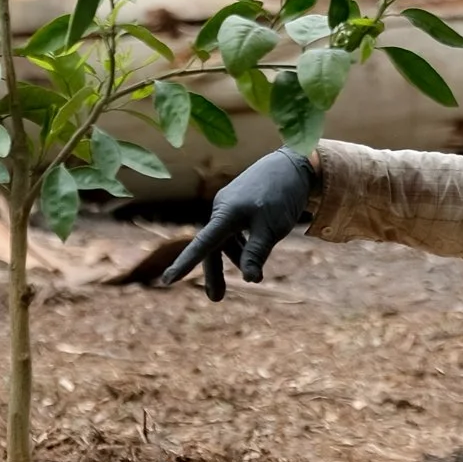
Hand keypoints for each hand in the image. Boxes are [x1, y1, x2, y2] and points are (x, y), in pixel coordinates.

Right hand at [157, 150, 312, 301]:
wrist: (295, 162)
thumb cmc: (283, 194)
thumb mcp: (273, 228)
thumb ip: (257, 253)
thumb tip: (250, 279)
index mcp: (226, 213)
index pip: (202, 244)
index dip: (185, 264)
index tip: (167, 281)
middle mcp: (222, 207)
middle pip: (212, 246)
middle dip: (214, 272)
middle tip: (217, 299)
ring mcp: (230, 204)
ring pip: (225, 239)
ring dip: (235, 260)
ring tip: (254, 277)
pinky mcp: (240, 203)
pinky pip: (235, 230)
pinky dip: (243, 245)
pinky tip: (253, 256)